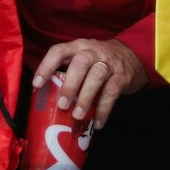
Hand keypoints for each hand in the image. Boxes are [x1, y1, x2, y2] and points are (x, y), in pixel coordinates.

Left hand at [34, 38, 148, 126]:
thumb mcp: (83, 58)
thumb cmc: (98, 61)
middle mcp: (93, 51)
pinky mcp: (122, 76)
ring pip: (97, 76)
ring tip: (77, 115)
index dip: (46, 66)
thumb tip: (46, 98)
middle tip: (62, 104)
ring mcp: (109, 63)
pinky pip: (112, 93)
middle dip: (70, 84)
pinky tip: (97, 123)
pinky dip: (103, 109)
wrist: (132, 55)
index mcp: (78, 47)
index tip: (37, 84)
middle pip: (81, 62)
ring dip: (85, 97)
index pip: (59, 50)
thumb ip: (68, 71)